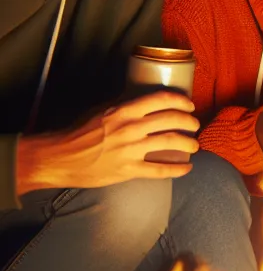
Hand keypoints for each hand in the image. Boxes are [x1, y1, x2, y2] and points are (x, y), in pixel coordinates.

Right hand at [16, 91, 199, 194]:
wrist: (60, 158)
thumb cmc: (79, 133)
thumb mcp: (101, 111)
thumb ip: (123, 105)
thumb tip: (144, 101)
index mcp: (124, 111)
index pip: (161, 100)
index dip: (181, 101)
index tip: (189, 105)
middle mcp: (131, 128)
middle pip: (172, 120)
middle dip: (189, 122)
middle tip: (194, 125)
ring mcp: (130, 150)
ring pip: (171, 143)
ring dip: (189, 144)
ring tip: (194, 146)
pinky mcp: (128, 170)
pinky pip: (160, 170)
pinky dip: (178, 169)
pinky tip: (187, 168)